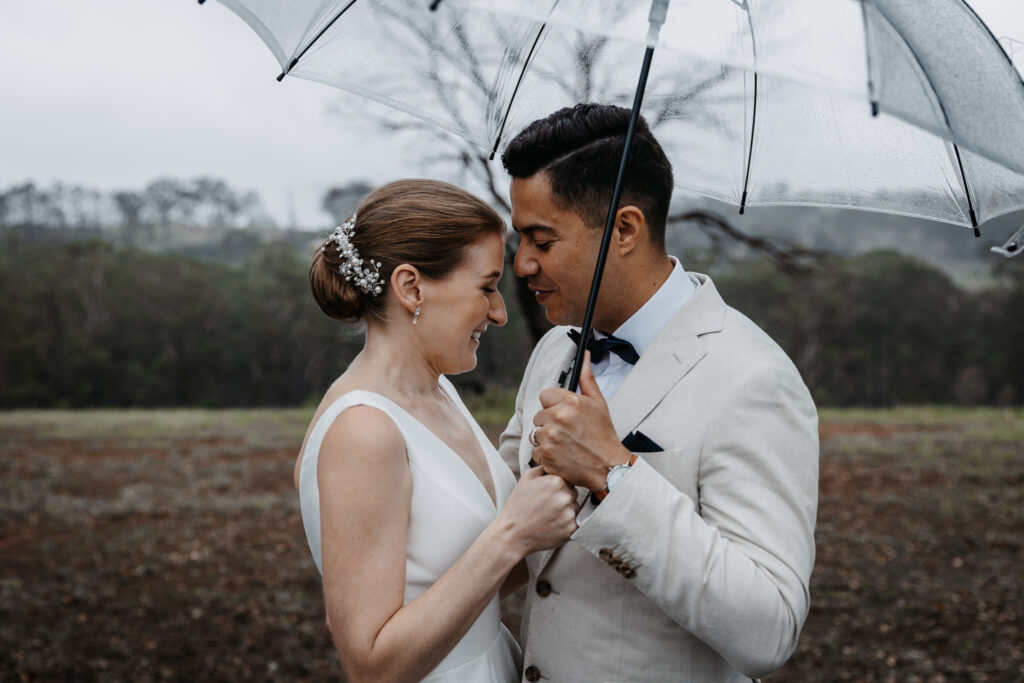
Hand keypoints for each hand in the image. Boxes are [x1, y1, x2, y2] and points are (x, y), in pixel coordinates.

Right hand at [498, 467, 577, 555]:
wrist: (513, 534)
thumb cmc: (518, 508)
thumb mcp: (525, 479)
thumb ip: (542, 468)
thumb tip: (552, 465)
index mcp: (556, 481)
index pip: (568, 479)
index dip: (558, 487)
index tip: (549, 494)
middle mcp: (565, 496)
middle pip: (573, 493)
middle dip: (562, 498)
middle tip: (547, 506)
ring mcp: (569, 513)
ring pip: (575, 508)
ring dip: (565, 511)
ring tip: (548, 516)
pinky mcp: (571, 529)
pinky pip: (574, 523)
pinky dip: (565, 525)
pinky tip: (552, 525)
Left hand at [531, 351, 631, 489]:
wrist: (607, 466)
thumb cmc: (603, 435)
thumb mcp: (599, 403)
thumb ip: (587, 378)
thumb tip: (584, 356)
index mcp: (570, 402)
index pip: (545, 395)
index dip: (554, 405)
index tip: (564, 414)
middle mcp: (558, 417)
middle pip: (539, 415)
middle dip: (550, 422)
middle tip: (568, 432)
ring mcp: (550, 437)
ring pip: (536, 433)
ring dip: (547, 439)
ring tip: (565, 444)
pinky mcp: (545, 455)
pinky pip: (535, 450)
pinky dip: (545, 455)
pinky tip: (561, 455)